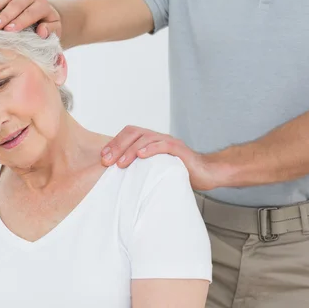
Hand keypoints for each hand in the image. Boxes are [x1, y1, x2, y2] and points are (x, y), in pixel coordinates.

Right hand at [0, 0, 60, 38]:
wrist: (42, 12)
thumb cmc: (46, 25)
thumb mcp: (54, 30)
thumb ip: (50, 31)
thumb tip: (41, 31)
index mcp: (42, 5)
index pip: (30, 13)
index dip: (19, 21)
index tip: (8, 30)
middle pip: (17, 4)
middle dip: (4, 15)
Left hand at [101, 125, 219, 190]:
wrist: (206, 173)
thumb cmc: (178, 171)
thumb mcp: (153, 168)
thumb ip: (139, 167)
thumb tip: (117, 175)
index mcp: (150, 140)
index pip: (128, 134)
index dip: (114, 143)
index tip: (102, 157)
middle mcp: (158, 137)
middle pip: (133, 133)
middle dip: (117, 146)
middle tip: (106, 161)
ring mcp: (169, 142)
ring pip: (145, 138)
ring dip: (130, 150)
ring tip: (120, 163)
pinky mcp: (179, 150)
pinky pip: (163, 145)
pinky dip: (150, 149)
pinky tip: (141, 156)